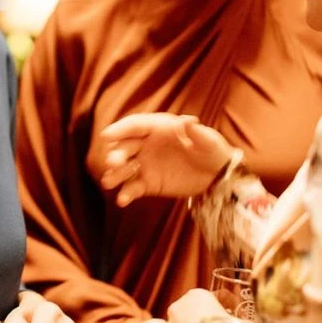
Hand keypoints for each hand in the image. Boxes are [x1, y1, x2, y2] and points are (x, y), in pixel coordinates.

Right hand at [100, 113, 236, 206]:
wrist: (217, 175)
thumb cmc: (212, 150)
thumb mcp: (208, 141)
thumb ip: (196, 133)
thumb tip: (186, 122)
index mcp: (157, 128)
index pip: (135, 126)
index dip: (120, 129)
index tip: (106, 135)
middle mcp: (146, 144)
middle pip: (125, 147)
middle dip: (116, 154)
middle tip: (112, 163)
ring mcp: (145, 164)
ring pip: (124, 168)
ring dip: (115, 174)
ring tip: (108, 182)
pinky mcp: (148, 183)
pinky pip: (133, 187)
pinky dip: (126, 193)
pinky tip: (122, 200)